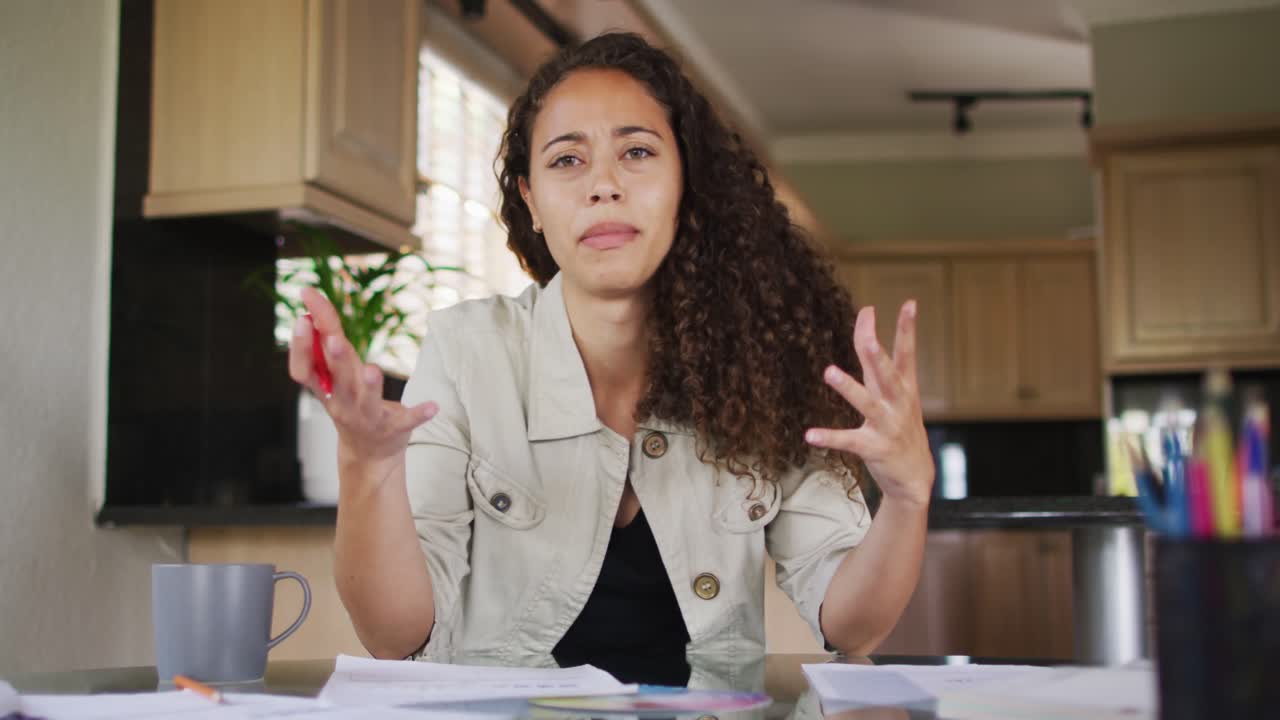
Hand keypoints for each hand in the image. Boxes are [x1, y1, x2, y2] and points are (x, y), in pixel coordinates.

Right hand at [288, 286, 437, 464]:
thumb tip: (310, 314)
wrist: (368, 456)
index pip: (306, 365)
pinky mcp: (394, 428)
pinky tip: (433, 406)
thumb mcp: (332, 382)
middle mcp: (344, 402)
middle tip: (333, 338)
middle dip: (335, 358)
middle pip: (336, 378)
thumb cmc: (349, 407)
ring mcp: (368, 417)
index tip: (301, 315)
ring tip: (373, 369)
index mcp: (326, 388)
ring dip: (369, 385)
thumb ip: (323, 351)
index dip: (301, 343)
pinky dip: (418, 413)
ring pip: (367, 401)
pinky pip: (406, 420)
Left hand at [805, 301, 934, 506]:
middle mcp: (898, 404)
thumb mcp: (897, 394)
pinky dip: (829, 437)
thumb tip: (866, 333)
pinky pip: (848, 441)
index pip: (906, 353)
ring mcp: (887, 426)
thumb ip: (878, 365)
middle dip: (878, 356)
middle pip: (887, 374)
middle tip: (869, 339)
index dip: (907, 328)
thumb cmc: (901, 427)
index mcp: (905, 388)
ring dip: (849, 387)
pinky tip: (810, 435)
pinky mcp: (874, 448)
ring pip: (866, 403)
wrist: (916, 477)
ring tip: (829, 372)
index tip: (910, 303)